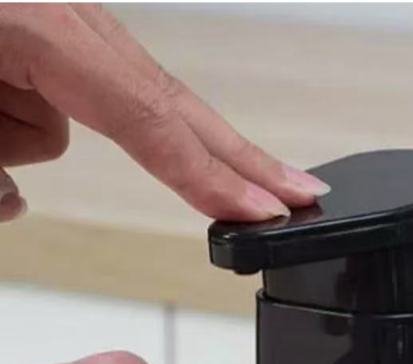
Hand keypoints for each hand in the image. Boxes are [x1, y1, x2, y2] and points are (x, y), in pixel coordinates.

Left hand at [0, 3, 328, 221]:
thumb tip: (12, 201)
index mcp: (43, 22)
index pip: (152, 117)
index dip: (214, 174)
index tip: (267, 212)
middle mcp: (66, 16)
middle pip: (174, 103)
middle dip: (237, 156)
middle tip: (302, 193)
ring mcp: (58, 20)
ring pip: (85, 113)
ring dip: (21, 134)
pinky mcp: (43, 27)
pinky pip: (49, 97)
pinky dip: (11, 115)